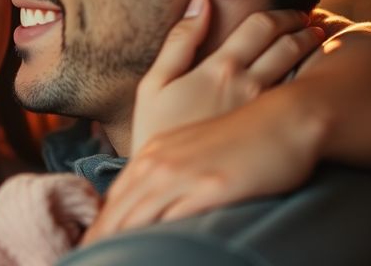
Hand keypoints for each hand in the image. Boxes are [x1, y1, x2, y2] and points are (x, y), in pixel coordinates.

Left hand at [82, 93, 325, 244]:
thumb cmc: (245, 140)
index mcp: (154, 152)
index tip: (88, 248)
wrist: (284, 119)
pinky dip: (161, 240)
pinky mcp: (212, 187)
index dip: (101, 226)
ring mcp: (185, 174)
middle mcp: (161, 161)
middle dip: (101, 240)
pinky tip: (155, 255)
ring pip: (139, 216)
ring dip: (120, 242)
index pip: (116, 197)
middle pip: (119, 210)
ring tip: (107, 264)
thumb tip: (158, 208)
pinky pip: (176, 219)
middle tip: (86, 260)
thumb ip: (172, 177)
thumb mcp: (196, 152)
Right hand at [131, 0, 324, 151]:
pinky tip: (313, 81)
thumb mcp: (153, 84)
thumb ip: (179, 41)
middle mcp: (248, 85)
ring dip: (314, 52)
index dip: (282, 14)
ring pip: (302, 71)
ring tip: (318, 46)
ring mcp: (263, 111)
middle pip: (290, 44)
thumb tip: (201, 2)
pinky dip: (313, 82)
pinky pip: (301, 100)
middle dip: (305, 28)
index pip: (263, 26)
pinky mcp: (271, 133)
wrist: (169, 182)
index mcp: (220, 67)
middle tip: (311, 24)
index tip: (292, 14)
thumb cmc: (156, 131)